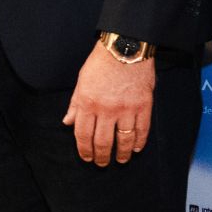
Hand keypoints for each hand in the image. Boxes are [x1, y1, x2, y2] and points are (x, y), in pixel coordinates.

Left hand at [62, 42, 154, 165]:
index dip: (84, 150)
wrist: (125, 47)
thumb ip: (75, 105)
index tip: (87, 158)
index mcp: (88, 103)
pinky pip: (142, 131)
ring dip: (121, 154)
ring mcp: (126, 109)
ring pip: (123, 140)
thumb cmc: (100, 63)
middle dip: (101, 156)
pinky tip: (135, 149)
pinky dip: (139, 143)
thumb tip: (67, 123)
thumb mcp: (81, 82)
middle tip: (102, 163)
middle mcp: (106, 109)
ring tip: (120, 160)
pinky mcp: (143, 106)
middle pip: (103, 142)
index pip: (83, 135)